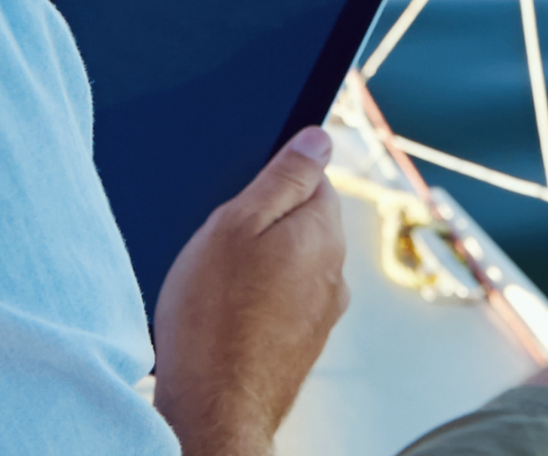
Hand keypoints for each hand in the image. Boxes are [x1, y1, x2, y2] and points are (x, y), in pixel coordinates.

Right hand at [150, 126, 347, 455]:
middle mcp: (334, 272)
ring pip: (291, 264)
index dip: (271, 182)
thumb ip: (283, 178)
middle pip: (302, 222)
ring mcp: (323, 311)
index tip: (240, 203)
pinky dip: (257, 301)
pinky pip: (282, 301)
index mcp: (322, 232)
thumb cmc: (213, 318)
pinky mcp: (304, 342)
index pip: (314, 178)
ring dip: (259, 266)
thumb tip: (319, 139)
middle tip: (221, 247)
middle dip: (263, 225)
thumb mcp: (235, 224)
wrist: (214, 408)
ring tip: (218, 288)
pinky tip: (225, 316)